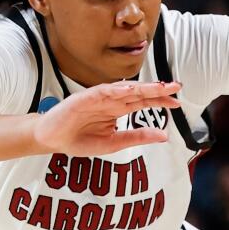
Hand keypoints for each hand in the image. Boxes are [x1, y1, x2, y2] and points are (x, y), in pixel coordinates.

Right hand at [33, 80, 180, 157]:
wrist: (52, 140)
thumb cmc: (80, 140)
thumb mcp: (114, 143)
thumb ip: (137, 137)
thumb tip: (164, 136)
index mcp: (118, 110)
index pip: (143, 102)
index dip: (160, 101)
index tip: (177, 102)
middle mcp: (110, 101)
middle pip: (137, 92)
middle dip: (156, 89)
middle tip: (176, 86)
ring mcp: (97, 98)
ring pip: (122, 89)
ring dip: (140, 87)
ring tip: (157, 87)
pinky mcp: (82, 98)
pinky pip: (100, 92)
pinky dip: (114, 90)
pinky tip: (128, 90)